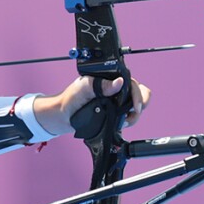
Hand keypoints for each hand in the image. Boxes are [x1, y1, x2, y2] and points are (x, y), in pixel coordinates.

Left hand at [35, 75, 151, 136]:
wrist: (63, 116)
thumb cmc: (71, 98)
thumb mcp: (85, 87)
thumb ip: (101, 85)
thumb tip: (119, 82)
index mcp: (110, 79)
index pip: (132, 83)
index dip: (137, 94)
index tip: (135, 106)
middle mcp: (116, 89)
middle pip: (140, 93)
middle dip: (140, 104)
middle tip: (133, 113)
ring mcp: (117, 102)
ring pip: (137, 107)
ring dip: (135, 115)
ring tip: (125, 121)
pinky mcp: (115, 114)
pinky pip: (129, 117)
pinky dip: (129, 120)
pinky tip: (122, 124)